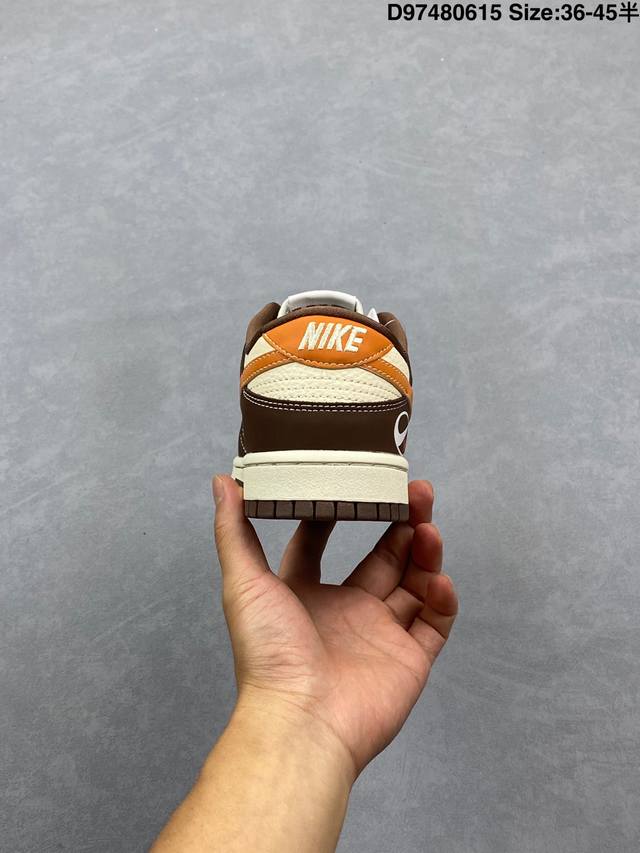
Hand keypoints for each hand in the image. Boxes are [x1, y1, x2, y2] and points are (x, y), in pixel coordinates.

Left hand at [213, 475, 457, 777]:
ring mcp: (380, 635)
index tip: (348, 482)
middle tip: (416, 492)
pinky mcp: (410, 659)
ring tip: (428, 527)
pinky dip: (442, 598)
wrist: (303, 721)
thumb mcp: (244, 583)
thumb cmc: (269, 654)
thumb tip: (221, 480)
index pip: (319, 546)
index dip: (334, 514)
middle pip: (383, 556)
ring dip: (425, 551)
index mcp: (306, 594)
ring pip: (414, 582)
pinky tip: (437, 579)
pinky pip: (435, 622)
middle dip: (401, 522)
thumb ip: (233, 530)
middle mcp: (346, 611)